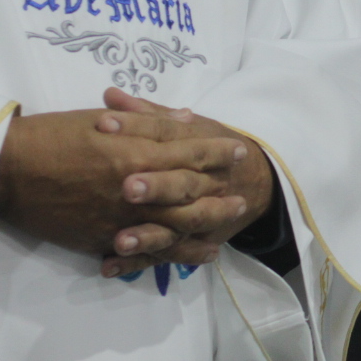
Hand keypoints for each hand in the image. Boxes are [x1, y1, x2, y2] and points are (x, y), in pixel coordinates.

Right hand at [0, 92, 265, 272]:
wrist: (4, 170)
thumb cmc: (50, 136)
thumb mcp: (101, 120)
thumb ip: (147, 122)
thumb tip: (186, 118)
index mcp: (136, 152)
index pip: (190, 152)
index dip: (217, 152)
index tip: (239, 151)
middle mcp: (136, 187)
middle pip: (191, 194)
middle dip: (220, 194)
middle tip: (243, 197)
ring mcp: (120, 217)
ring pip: (175, 227)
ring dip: (205, 227)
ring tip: (225, 231)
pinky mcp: (103, 238)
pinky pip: (146, 252)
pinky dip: (172, 254)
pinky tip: (194, 255)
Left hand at [94, 89, 274, 275]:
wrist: (256, 182)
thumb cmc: (211, 148)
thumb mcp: (186, 128)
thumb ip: (147, 115)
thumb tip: (109, 94)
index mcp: (198, 148)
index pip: (167, 134)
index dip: (137, 128)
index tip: (104, 124)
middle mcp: (202, 183)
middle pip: (181, 184)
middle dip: (157, 186)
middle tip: (127, 188)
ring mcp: (199, 216)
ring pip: (178, 226)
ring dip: (149, 235)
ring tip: (120, 240)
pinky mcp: (193, 241)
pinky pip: (167, 255)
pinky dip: (139, 262)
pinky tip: (110, 266)